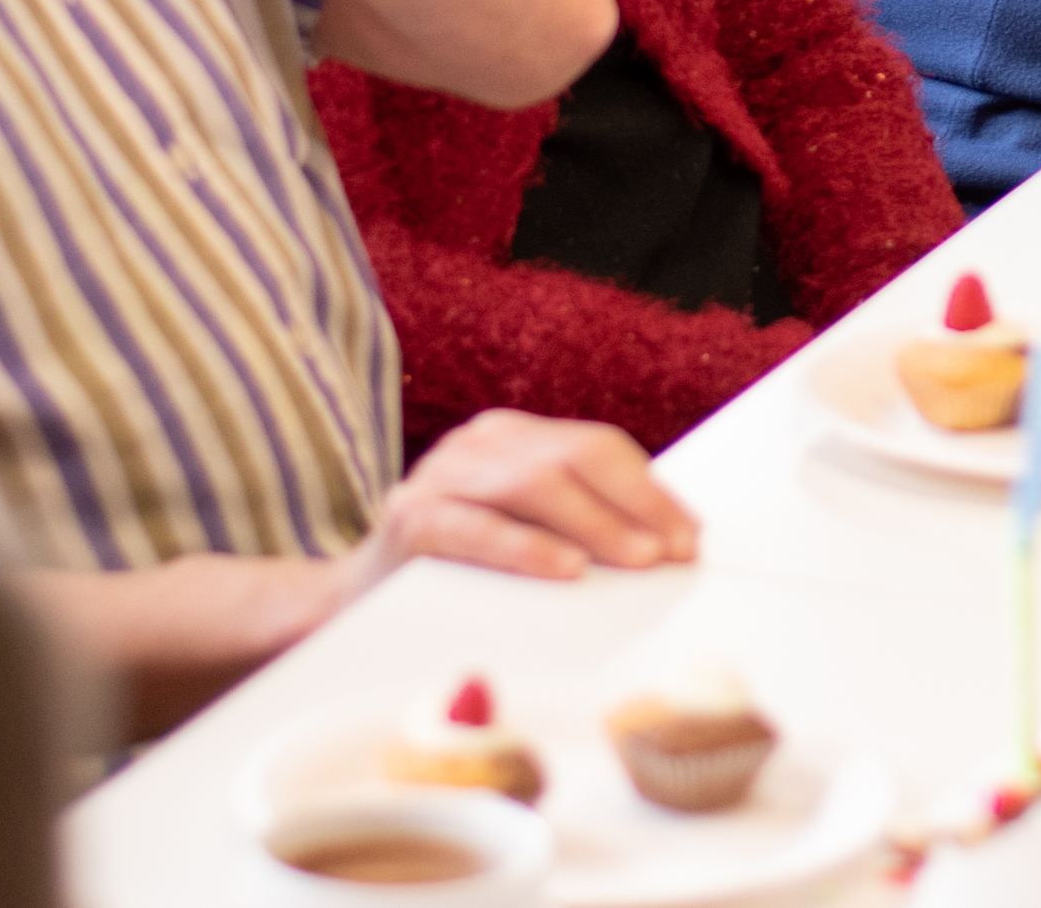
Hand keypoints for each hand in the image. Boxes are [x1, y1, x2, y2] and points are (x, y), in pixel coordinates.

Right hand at [347, 409, 699, 589]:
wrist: (349, 604)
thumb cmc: (452, 574)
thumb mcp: (522, 534)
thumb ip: (579, 524)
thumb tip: (669, 542)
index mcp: (512, 437)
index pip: (599, 448)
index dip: (651, 490)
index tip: (691, 536)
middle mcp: (478, 444)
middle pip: (575, 456)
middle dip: (636, 503)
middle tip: (673, 552)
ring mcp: (440, 475)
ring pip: (535, 485)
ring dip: (596, 524)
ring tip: (637, 560)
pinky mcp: (409, 519)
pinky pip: (477, 527)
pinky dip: (527, 547)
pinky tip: (566, 570)